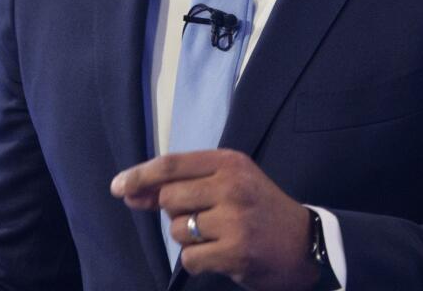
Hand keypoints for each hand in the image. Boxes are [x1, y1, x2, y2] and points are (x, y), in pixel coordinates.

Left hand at [111, 148, 317, 289]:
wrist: (305, 242)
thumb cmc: (259, 209)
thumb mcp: (228, 184)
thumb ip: (181, 186)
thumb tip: (128, 192)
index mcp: (230, 162)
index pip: (171, 165)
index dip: (139, 176)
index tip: (118, 187)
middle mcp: (232, 185)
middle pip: (169, 198)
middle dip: (175, 213)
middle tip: (204, 218)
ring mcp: (235, 219)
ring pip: (177, 230)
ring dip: (190, 238)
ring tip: (219, 236)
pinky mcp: (236, 251)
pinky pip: (190, 258)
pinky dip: (199, 261)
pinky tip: (222, 254)